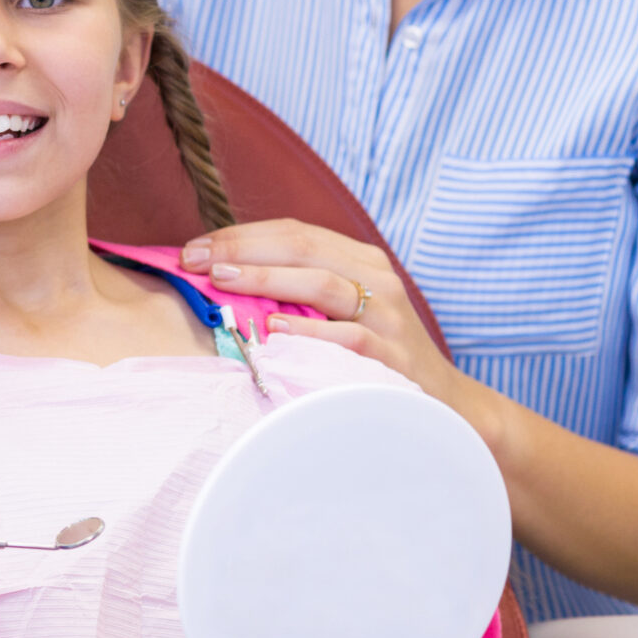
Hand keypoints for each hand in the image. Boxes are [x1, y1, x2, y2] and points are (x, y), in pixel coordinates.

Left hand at [181, 220, 475, 421]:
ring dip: (267, 280)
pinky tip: (274, 331)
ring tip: (223, 281)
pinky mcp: (394, 358)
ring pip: (323, 283)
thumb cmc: (376, 356)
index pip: (293, 232)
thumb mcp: (342, 312)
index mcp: (361, 260)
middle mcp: (378, 279)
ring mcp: (389, 318)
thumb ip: (297, 291)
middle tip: (193, 260)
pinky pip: (348, 339)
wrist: (444, 406)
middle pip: (302, 247)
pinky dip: (310, 332)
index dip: (240, 236)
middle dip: (241, 250)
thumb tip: (221, 278)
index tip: (193, 248)